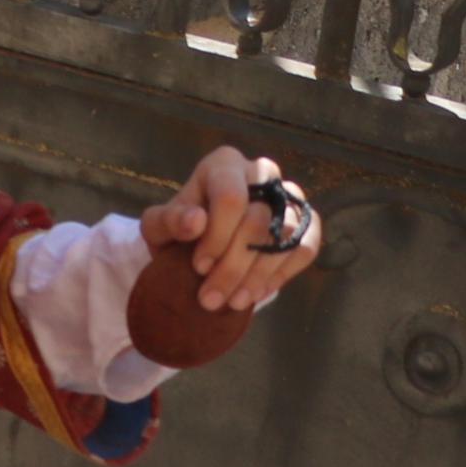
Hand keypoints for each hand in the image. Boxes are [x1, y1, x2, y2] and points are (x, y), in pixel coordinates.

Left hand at [142, 145, 319, 315]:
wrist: (201, 242)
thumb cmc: (179, 227)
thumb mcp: (159, 225)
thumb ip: (169, 220)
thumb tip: (196, 220)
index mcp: (224, 165)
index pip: (230, 198)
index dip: (217, 237)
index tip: (199, 267)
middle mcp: (262, 173)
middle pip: (259, 219)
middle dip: (234, 266)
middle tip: (211, 298)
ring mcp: (289, 196)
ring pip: (285, 236)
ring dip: (258, 275)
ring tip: (233, 301)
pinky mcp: (306, 222)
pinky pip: (305, 248)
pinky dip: (282, 274)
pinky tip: (255, 293)